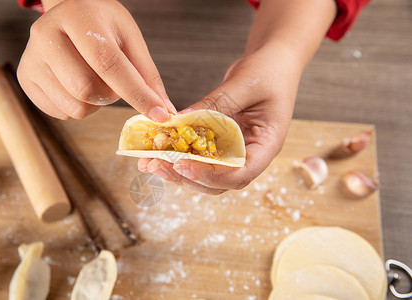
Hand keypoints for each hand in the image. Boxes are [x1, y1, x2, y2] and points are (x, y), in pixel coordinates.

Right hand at [17, 0, 175, 120]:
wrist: (70, 14)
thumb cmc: (102, 25)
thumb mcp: (130, 39)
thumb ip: (147, 75)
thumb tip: (165, 110)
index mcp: (77, 18)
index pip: (108, 62)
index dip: (136, 92)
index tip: (159, 114)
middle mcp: (46, 35)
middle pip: (87, 89)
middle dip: (111, 96)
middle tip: (114, 81)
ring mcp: (31, 58)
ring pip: (75, 107)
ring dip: (96, 104)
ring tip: (95, 79)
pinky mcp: (25, 79)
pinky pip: (62, 113)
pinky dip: (79, 107)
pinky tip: (77, 84)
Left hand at [138, 43, 302, 193]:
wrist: (274, 62)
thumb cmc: (269, 70)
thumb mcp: (245, 83)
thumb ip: (216, 104)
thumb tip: (180, 122)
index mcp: (266, 145)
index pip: (241, 173)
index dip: (211, 175)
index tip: (183, 165)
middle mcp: (251, 154)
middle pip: (219, 181)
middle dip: (186, 177)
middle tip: (156, 166)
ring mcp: (235, 150)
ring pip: (205, 174)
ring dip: (177, 171)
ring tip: (148, 162)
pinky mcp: (220, 142)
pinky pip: (199, 155)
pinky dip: (178, 154)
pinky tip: (157, 149)